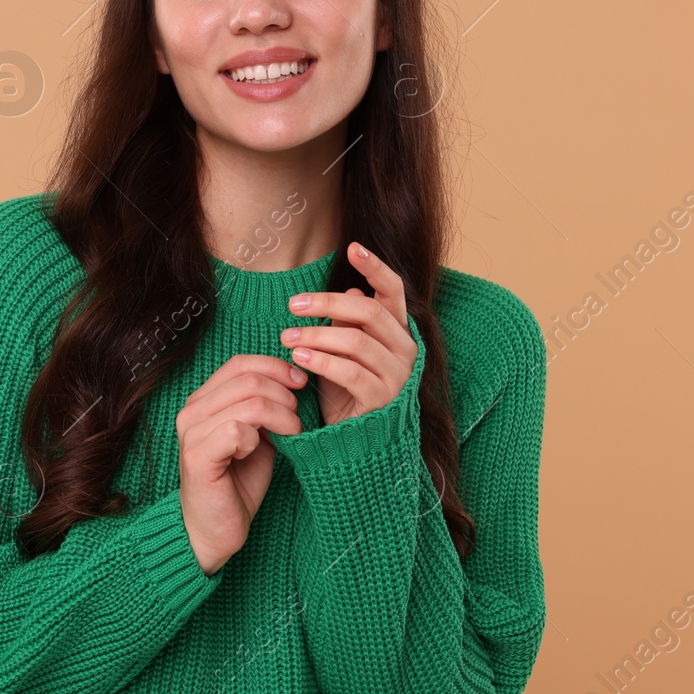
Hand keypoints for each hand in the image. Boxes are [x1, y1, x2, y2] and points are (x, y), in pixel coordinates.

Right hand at [174, 354, 307, 574]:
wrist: (214, 530)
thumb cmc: (237, 483)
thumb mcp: (257, 436)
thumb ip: (266, 407)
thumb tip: (294, 381)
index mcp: (203, 400)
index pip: (240, 363)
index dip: (275, 367)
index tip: (300, 383)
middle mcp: (191, 411)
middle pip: (249, 378)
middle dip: (285, 396)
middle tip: (296, 420)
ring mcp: (191, 432)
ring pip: (250, 402)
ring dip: (281, 417)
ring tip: (288, 435)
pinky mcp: (197, 456)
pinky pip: (237, 429)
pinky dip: (257, 439)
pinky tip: (255, 452)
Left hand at [283, 242, 416, 427]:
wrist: (358, 445)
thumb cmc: (348, 393)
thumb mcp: (345, 353)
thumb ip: (349, 324)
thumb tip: (352, 291)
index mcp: (398, 332)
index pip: (394, 291)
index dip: (376, 267)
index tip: (352, 249)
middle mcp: (406, 350)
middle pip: (370, 311)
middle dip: (328, 302)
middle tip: (293, 305)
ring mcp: (398, 375)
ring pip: (357, 340)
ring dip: (317, 335)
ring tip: (287, 336)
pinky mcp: (383, 399)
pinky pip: (350, 371)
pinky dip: (321, 361)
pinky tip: (298, 357)